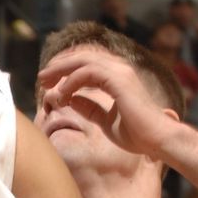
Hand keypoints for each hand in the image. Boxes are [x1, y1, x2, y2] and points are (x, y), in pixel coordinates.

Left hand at [37, 47, 180, 159]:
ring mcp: (120, 72)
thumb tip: (70, 99)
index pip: (86, 64)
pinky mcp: (119, 80)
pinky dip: (71, 82)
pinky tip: (62, 95)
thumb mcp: (105, 120)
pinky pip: (87, 73)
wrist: (157, 140)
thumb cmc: (137, 134)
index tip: (48, 81)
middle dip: (58, 66)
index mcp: (117, 77)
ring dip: (61, 71)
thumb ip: (90, 108)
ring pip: (82, 61)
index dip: (65, 69)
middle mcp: (119, 70)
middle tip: (41, 78)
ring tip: (45, 83)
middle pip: (81, 58)